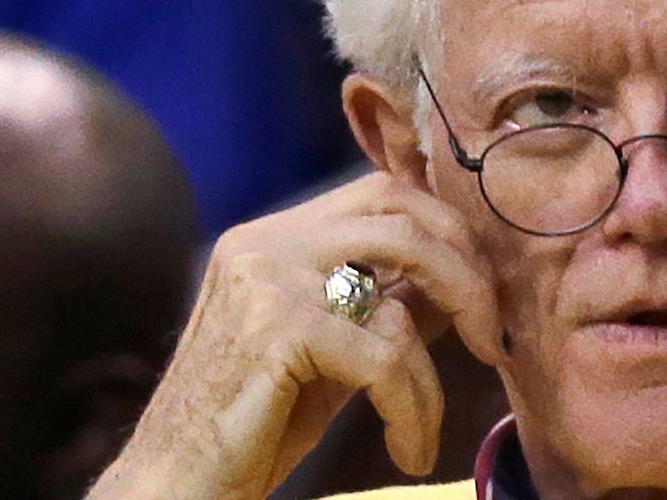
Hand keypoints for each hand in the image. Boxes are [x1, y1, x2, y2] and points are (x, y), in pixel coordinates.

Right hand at [89, 173, 503, 498]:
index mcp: (274, 236)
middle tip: (492, 340)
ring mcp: (269, 277)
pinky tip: (408, 449)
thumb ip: (386, 307)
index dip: (447, 230)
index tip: (483, 290)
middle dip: (466, 275)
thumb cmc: (252, 424)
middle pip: (401, 216)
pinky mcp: (280, 328)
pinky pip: (386, 359)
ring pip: (403, 291)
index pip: (382, 194)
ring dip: (436, 372)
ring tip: (427, 429)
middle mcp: (267, 241)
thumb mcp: (333, 354)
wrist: (174, 481)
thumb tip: (463, 285)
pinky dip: (412, 411)